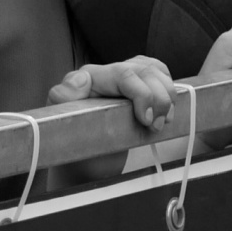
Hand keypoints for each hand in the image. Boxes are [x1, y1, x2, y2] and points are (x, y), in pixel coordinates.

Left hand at [48, 56, 175, 131]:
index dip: (142, 94)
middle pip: (145, 71)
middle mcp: (108, 73)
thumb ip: (63, 98)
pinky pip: (159, 74)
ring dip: (167, 97)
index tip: (147, 120)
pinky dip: (169, 89)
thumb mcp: (62, 124)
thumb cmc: (73, 142)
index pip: (123, 75)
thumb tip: (79, 81)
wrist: (84, 159)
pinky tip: (166, 109)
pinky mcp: (138, 84)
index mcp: (89, 78)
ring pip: (156, 71)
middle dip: (158, 99)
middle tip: (157, 126)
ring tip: (162, 122)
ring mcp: (125, 77)